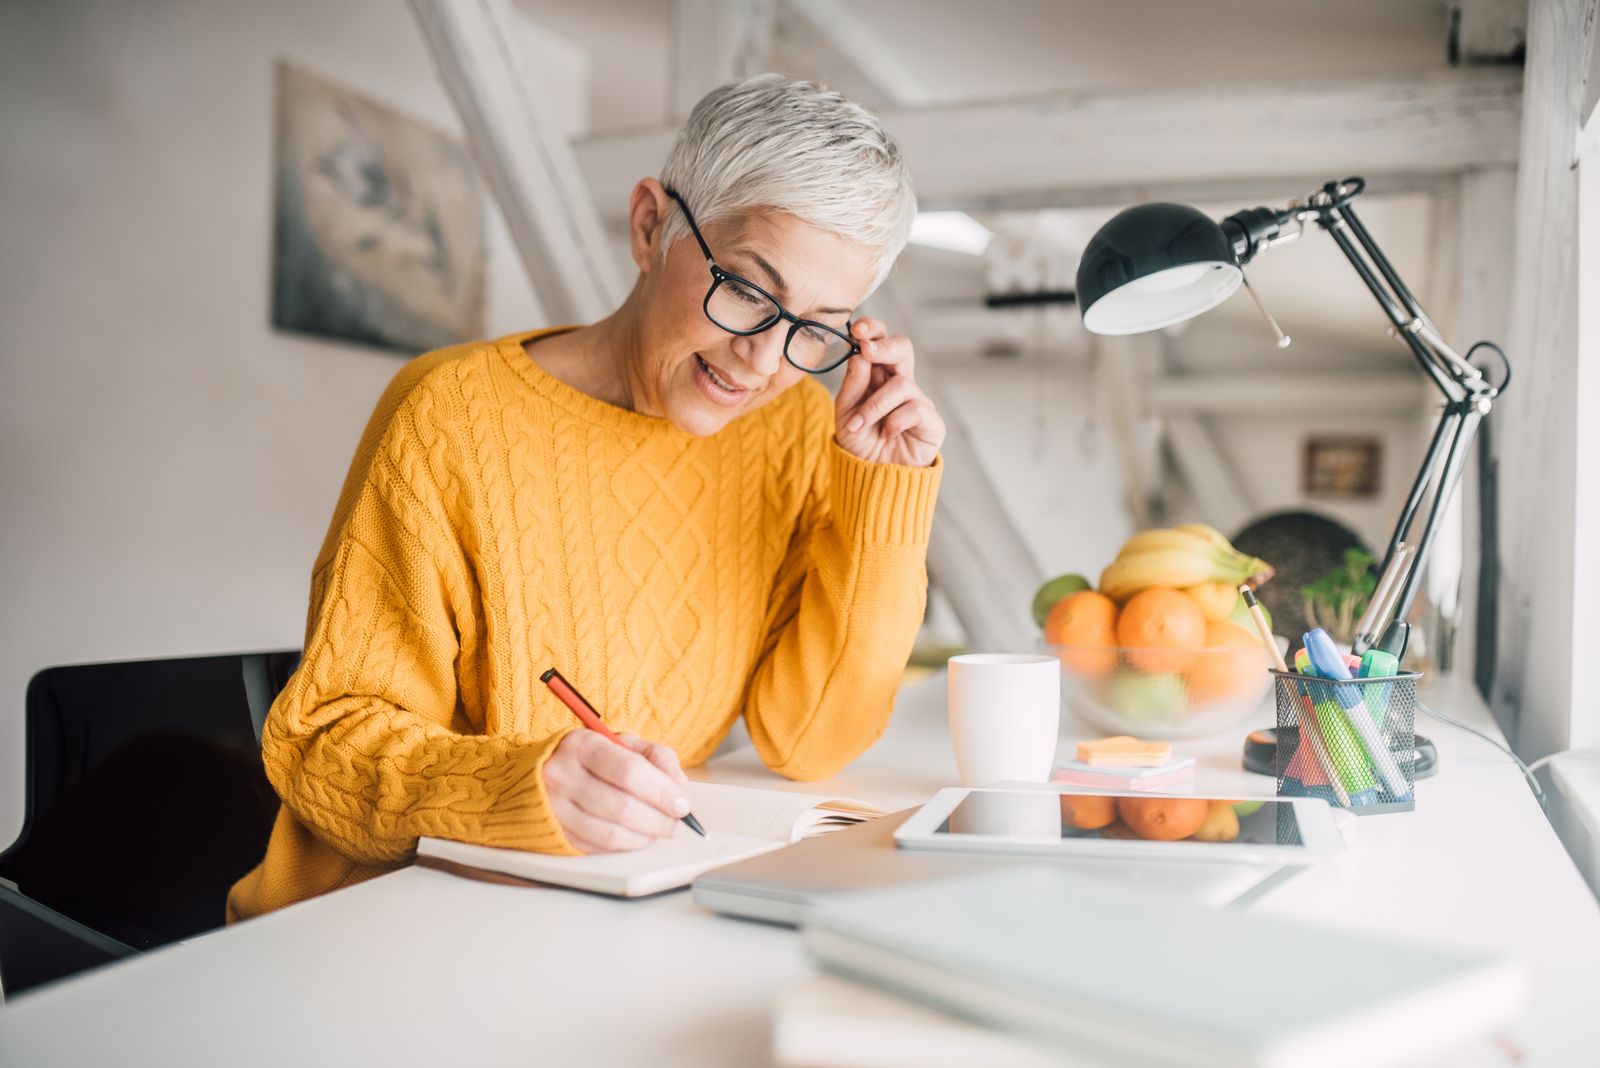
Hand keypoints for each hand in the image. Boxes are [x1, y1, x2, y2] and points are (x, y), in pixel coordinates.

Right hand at [543, 730, 690, 852]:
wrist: (544, 769)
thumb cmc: (592, 756)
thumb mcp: (624, 742)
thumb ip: (657, 757)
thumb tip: (678, 787)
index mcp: (583, 745)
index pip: (629, 771)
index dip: (661, 791)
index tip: (682, 804)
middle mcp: (563, 775)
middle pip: (621, 806)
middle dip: (659, 820)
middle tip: (678, 824)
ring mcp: (555, 807)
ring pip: (610, 833)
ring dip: (645, 836)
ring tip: (662, 830)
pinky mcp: (555, 831)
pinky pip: (598, 847)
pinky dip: (625, 845)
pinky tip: (638, 836)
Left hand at [833, 318, 944, 466]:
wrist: (872, 480)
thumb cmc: (859, 445)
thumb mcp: (845, 414)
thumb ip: (852, 386)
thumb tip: (859, 355)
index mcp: (877, 376)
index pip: (879, 343)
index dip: (873, 330)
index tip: (856, 329)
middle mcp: (900, 384)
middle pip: (903, 348)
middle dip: (884, 346)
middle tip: (867, 350)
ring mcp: (918, 401)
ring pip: (901, 384)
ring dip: (874, 405)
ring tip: (859, 426)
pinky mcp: (932, 422)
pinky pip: (915, 409)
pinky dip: (894, 422)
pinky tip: (886, 436)